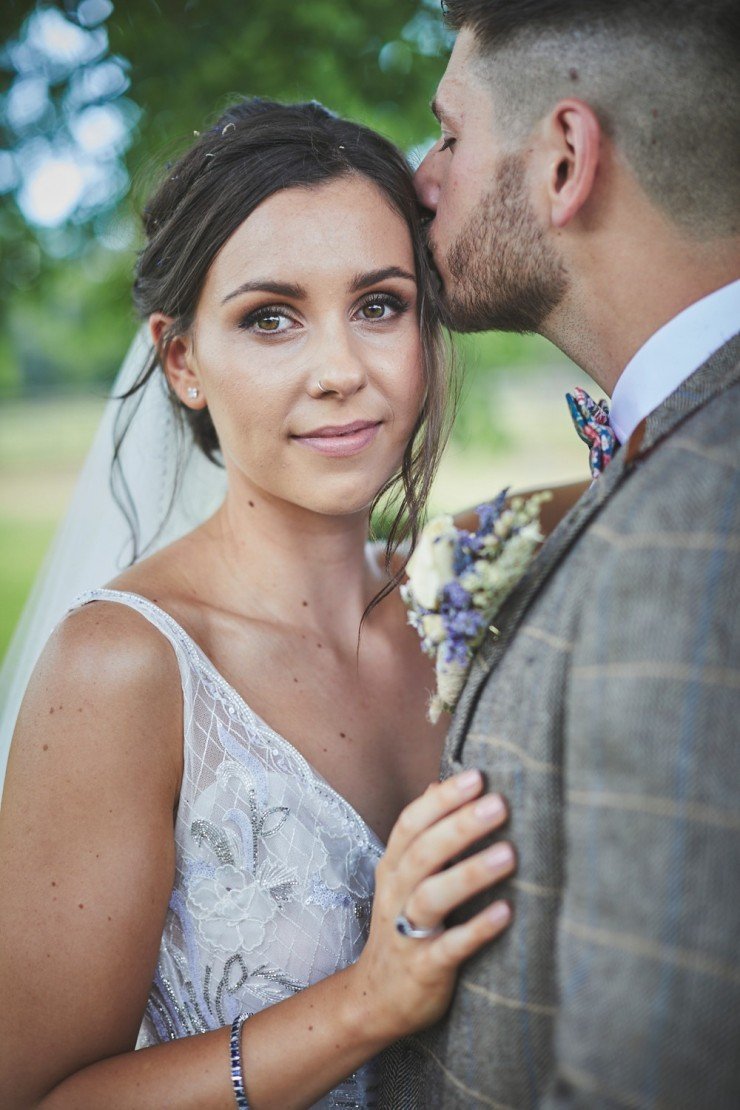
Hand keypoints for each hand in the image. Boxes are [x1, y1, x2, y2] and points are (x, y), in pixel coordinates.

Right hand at [352, 769, 513, 1041]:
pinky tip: (505, 913)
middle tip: (498, 804)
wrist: (375, 999)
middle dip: (460, 825)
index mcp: (393, 867)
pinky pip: (449, 946)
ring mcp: (407, 931)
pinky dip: (476, 929)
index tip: (477, 776)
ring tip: (508, 854)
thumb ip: (422, 834)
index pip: (411, 823)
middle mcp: (396, 893)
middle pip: (424, 852)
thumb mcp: (403, 877)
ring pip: (432, 895)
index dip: (443, 800)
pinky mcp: (424, 968)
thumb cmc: (402, 927)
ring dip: (470, 873)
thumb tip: (435, 785)